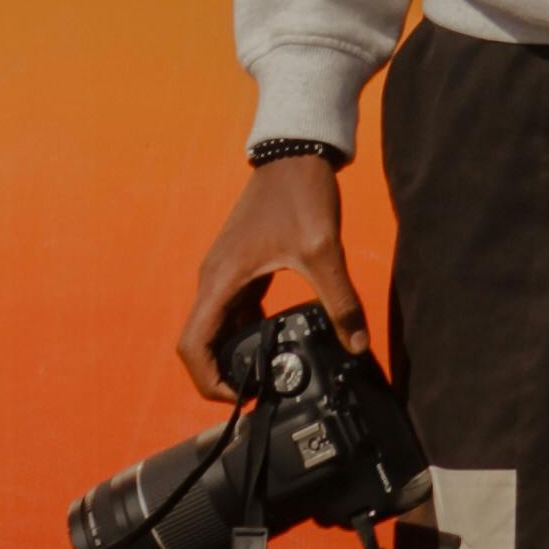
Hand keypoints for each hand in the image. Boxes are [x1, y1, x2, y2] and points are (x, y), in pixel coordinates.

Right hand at [178, 147, 369, 400]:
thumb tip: (357, 347)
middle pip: (200, 342)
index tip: (239, 397)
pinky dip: (247, 331)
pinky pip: (234, 310)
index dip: (206, 381)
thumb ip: (342, 301)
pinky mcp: (240, 266)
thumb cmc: (300, 193)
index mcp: (222, 279)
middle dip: (221, 375)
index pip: (191, 345)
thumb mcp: (324, 248)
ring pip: (217, 327)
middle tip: (260, 392)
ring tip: (270, 373)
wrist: (295, 152)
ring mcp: (225, 272)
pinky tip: (278, 338)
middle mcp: (214, 278)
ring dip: (234, 354)